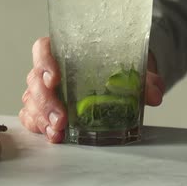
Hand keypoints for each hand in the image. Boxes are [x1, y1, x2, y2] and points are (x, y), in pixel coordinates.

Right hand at [19, 37, 164, 142]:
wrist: (124, 76)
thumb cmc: (122, 64)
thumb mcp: (137, 66)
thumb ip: (146, 78)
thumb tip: (155, 94)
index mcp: (66, 48)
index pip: (43, 49)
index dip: (43, 62)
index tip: (54, 78)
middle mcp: (51, 68)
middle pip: (35, 80)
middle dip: (45, 102)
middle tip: (62, 119)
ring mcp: (46, 90)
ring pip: (32, 101)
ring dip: (42, 118)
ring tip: (59, 132)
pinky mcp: (47, 108)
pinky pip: (32, 116)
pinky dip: (39, 127)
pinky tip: (53, 136)